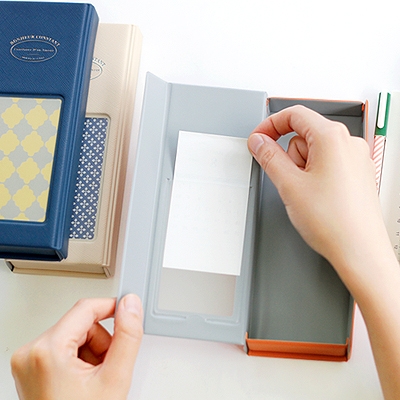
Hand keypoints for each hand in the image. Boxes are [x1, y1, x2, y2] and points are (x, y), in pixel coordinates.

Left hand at [11, 294, 142, 399]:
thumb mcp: (115, 379)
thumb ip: (128, 336)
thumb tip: (131, 306)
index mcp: (47, 350)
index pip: (86, 308)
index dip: (112, 308)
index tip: (127, 312)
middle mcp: (31, 352)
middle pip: (81, 324)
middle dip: (101, 343)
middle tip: (106, 369)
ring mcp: (28, 361)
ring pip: (74, 336)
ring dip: (92, 352)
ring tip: (93, 380)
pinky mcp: (31, 367)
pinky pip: (64, 348)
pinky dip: (79, 360)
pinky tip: (83, 382)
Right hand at [247, 105, 387, 281]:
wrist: (359, 251)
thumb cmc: (334, 221)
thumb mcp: (289, 185)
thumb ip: (269, 157)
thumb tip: (259, 142)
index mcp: (332, 138)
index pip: (295, 115)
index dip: (270, 125)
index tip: (258, 139)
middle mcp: (348, 143)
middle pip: (303, 135)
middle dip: (289, 156)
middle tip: (290, 182)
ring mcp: (354, 159)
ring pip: (313, 152)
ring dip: (301, 169)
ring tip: (306, 194)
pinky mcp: (355, 174)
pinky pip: (326, 164)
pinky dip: (314, 176)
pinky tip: (315, 197)